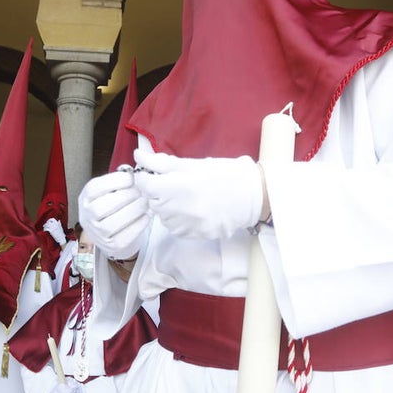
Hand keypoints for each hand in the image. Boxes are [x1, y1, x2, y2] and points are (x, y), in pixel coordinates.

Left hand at [43, 217, 66, 245]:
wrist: (61, 238)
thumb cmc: (61, 233)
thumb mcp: (61, 227)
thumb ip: (59, 224)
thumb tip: (59, 220)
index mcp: (57, 223)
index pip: (52, 219)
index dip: (49, 220)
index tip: (47, 221)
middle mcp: (55, 224)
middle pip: (48, 222)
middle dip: (46, 223)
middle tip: (44, 225)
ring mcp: (53, 227)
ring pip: (47, 225)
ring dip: (45, 226)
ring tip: (44, 228)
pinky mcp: (51, 231)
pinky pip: (46, 228)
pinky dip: (44, 229)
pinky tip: (44, 230)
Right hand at [78, 170, 150, 259]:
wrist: (114, 234)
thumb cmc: (114, 206)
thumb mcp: (110, 191)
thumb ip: (120, 180)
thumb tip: (137, 167)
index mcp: (85, 198)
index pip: (94, 188)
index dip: (114, 181)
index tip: (131, 178)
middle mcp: (87, 217)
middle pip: (101, 207)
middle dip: (125, 196)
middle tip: (141, 191)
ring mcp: (98, 234)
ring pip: (112, 223)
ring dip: (132, 210)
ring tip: (145, 202)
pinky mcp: (112, 246)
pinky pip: (124, 236)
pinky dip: (138, 225)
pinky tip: (146, 216)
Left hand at [132, 148, 262, 239]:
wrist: (253, 196)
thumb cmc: (225, 174)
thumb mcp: (193, 164)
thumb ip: (162, 163)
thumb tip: (139, 157)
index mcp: (177, 187)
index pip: (144, 185)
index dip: (145, 177)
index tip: (152, 173)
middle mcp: (178, 210)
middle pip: (152, 201)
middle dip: (158, 191)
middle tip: (176, 182)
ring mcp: (186, 226)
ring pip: (163, 215)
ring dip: (168, 205)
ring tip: (188, 196)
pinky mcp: (193, 235)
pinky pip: (175, 226)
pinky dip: (179, 217)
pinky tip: (194, 208)